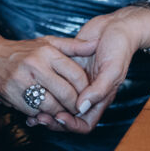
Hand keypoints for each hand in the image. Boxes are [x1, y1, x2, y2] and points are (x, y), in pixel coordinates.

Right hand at [0, 35, 91, 132]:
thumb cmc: (22, 51)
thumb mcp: (46, 43)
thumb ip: (72, 46)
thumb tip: (94, 45)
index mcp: (47, 52)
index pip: (77, 76)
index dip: (85, 90)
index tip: (86, 94)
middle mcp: (35, 66)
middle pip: (67, 94)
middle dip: (75, 105)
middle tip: (77, 108)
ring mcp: (23, 82)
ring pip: (52, 106)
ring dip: (59, 112)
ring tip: (61, 109)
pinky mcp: (12, 95)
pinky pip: (35, 111)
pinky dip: (42, 114)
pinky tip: (44, 109)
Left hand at [39, 10, 149, 130]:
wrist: (114, 25)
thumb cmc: (119, 47)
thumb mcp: (113, 69)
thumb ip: (99, 89)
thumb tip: (81, 107)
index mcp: (99, 98)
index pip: (85, 124)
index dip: (71, 125)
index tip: (58, 117)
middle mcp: (86, 94)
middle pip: (68, 118)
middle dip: (54, 121)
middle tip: (38, 117)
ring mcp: (74, 83)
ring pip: (58, 105)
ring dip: (45, 111)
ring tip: (31, 112)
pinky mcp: (64, 71)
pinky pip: (52, 87)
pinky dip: (42, 93)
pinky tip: (30, 93)